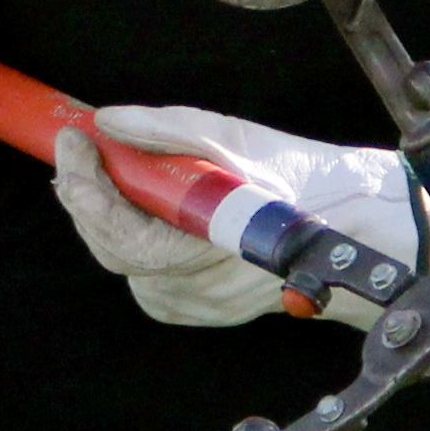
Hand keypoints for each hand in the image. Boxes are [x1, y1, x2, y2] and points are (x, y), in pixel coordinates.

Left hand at [50, 105, 417, 326]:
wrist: (356, 226)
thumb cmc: (304, 183)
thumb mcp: (237, 142)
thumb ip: (169, 131)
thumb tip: (109, 122)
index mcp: (210, 252)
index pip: (121, 231)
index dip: (86, 184)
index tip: (73, 139)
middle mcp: (199, 292)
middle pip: (114, 250)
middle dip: (87, 196)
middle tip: (73, 150)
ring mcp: (199, 306)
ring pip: (128, 263)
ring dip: (108, 216)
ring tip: (99, 172)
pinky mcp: (200, 308)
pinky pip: (149, 275)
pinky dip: (134, 237)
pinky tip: (139, 207)